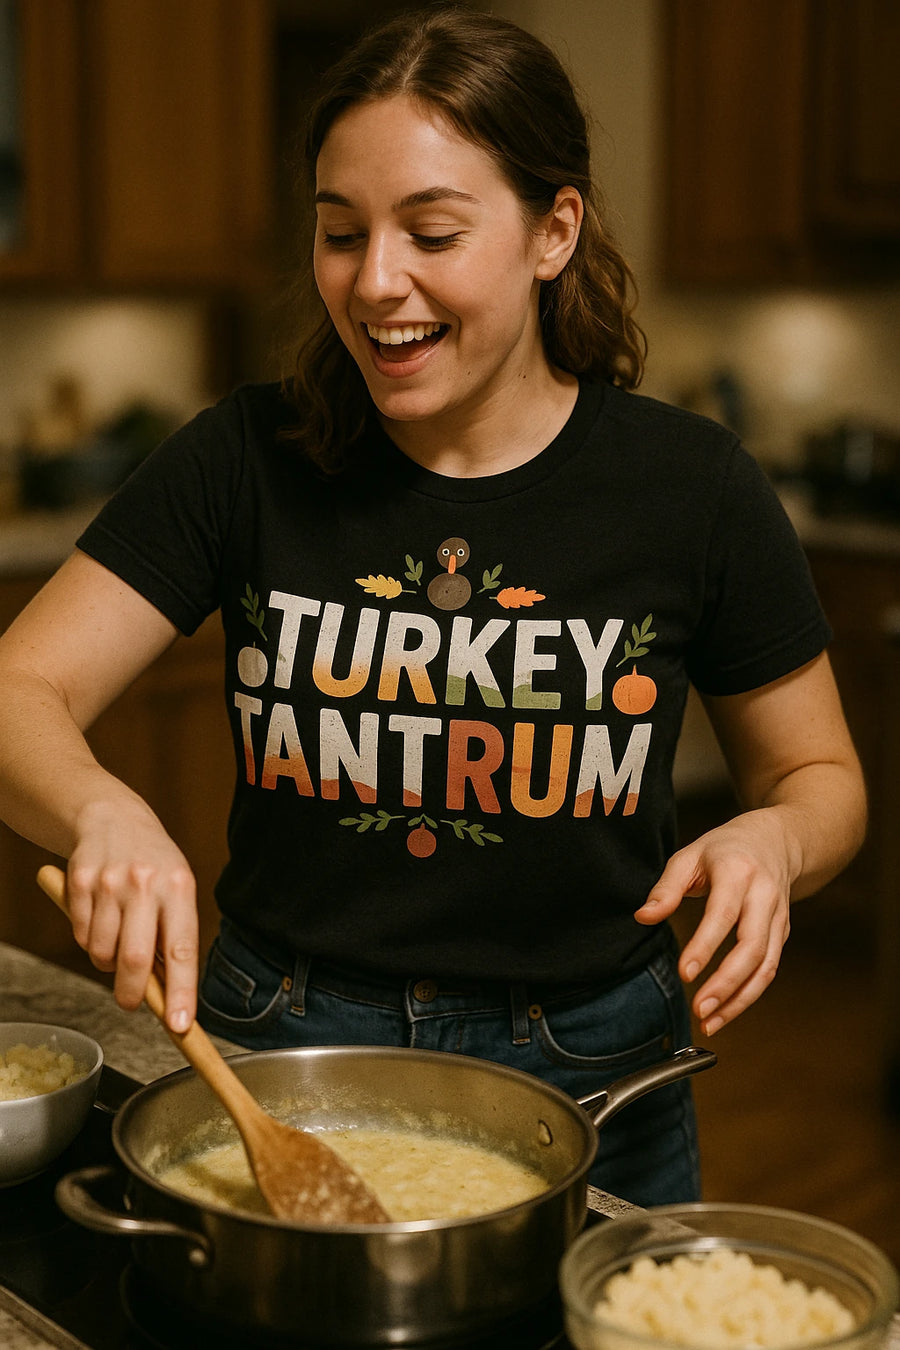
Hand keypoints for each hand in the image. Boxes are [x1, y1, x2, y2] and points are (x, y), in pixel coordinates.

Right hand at [65, 799, 197, 1033]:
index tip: (181, 1024)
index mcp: (179, 886)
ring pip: (101, 951)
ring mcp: (108, 882)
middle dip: (131, 992)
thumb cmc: (153, 862)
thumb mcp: (177, 888)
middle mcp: (145, 883)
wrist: (112, 817)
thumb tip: (172, 992)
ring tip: (117, 941)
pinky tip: (100, 919)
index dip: (182, 991)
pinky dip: (90, 941)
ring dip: (107, 963)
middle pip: (135, 958)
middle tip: (130, 1002)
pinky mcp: (78, 883)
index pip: (181, 949)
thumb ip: (173, 934)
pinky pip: (81, 935)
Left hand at [633, 809, 795, 1035]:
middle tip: (699, 1009)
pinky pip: (769, 969)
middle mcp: (764, 896)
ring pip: (766, 965)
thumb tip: (643, 917)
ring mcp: (778, 917)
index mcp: (737, 872)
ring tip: (710, 1022)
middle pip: (752, 946)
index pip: (723, 914)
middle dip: (726, 983)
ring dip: (740, 999)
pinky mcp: (782, 934)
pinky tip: (725, 1012)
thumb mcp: (690, 855)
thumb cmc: (725, 849)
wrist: (776, 841)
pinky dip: (749, 995)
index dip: (706, 946)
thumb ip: (666, 887)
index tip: (685, 973)